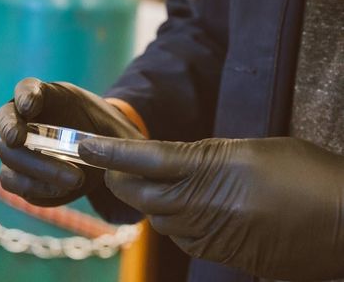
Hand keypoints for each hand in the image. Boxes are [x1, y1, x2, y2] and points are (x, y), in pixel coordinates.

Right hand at [0, 77, 142, 220]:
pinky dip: (33, 187)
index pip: (26, 89)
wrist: (104, 157)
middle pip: (6, 122)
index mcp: (47, 98)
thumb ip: (111, 136)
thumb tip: (111, 153)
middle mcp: (25, 120)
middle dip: (14, 132)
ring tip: (74, 179)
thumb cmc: (107, 134)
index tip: (31, 106)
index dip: (24, 95)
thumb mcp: (115, 128)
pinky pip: (12, 181)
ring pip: (7, 156)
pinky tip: (60, 191)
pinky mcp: (20, 174)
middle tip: (22, 140)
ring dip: (35, 168)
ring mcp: (19, 148)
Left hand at [79, 136, 343, 279]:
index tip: (85, 146)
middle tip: (114, 165)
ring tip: (153, 183)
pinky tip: (185, 208)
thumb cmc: (308, 177)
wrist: (343, 227)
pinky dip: (172, 219)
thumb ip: (206, 156)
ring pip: (156, 218)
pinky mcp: (218, 255)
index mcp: (213, 171)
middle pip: (139, 193)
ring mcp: (209, 235)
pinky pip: (179, 236)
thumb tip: (175, 162)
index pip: (147, 160)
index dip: (111, 153)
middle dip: (120, 177)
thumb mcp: (254, 150)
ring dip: (148, 199)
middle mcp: (203, 207)